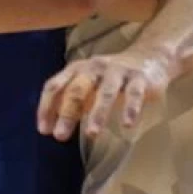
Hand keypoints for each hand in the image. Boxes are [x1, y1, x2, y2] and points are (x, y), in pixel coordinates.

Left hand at [37, 47, 171, 140]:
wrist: (148, 57)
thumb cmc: (109, 77)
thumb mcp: (86, 85)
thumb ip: (69, 103)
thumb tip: (49, 128)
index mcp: (76, 69)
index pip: (55, 86)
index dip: (46, 107)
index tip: (44, 130)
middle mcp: (94, 68)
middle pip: (76, 90)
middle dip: (67, 113)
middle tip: (60, 136)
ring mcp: (117, 72)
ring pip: (105, 92)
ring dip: (97, 113)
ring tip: (91, 133)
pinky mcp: (139, 78)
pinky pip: (134, 93)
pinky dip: (130, 109)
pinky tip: (127, 124)